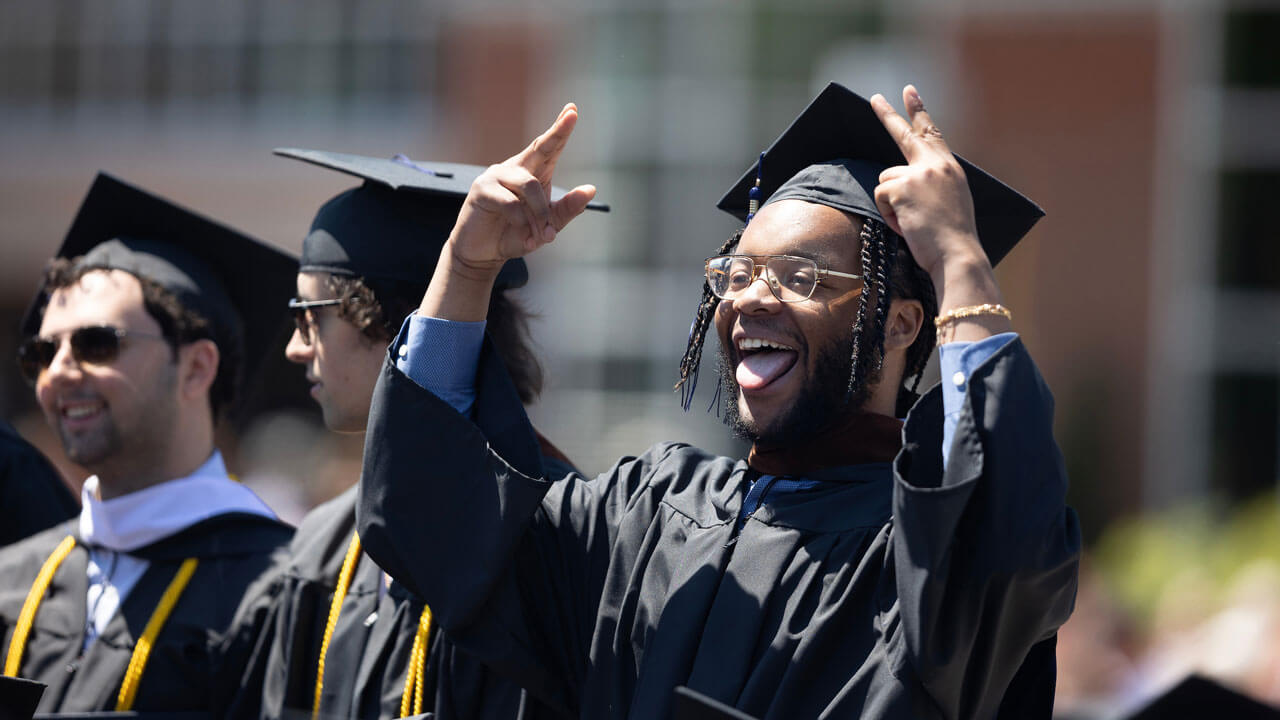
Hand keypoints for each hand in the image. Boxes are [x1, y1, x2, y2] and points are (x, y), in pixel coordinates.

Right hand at [447, 103, 597, 280]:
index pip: (549, 147)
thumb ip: (567, 210)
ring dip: (540, 214)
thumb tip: (590, 189)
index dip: (561, 128)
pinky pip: (511, 202)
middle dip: (557, 132)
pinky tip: (520, 230)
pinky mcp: (482, 189)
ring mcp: (497, 176)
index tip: (573, 110)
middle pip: (540, 148)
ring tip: (542, 235)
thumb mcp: (547, 226)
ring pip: (530, 186)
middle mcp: (516, 169)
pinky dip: (522, 220)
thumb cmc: (515, 234)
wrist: (483, 253)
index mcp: (534, 173)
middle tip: (572, 114)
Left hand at [869, 86, 984, 280]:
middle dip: (887, 114)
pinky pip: (881, 196)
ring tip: (912, 220)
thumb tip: (903, 180)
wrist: (957, 254)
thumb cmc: (953, 237)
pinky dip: (887, 213)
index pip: (932, 133)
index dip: (919, 112)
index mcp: (950, 168)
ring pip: (886, 178)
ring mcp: (918, 174)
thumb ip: (932, 182)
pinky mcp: (901, 187)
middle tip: (874, 98)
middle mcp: (935, 165)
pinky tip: (906, 223)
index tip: (909, 92)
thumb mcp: (951, 200)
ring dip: (891, 201)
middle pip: (905, 133)